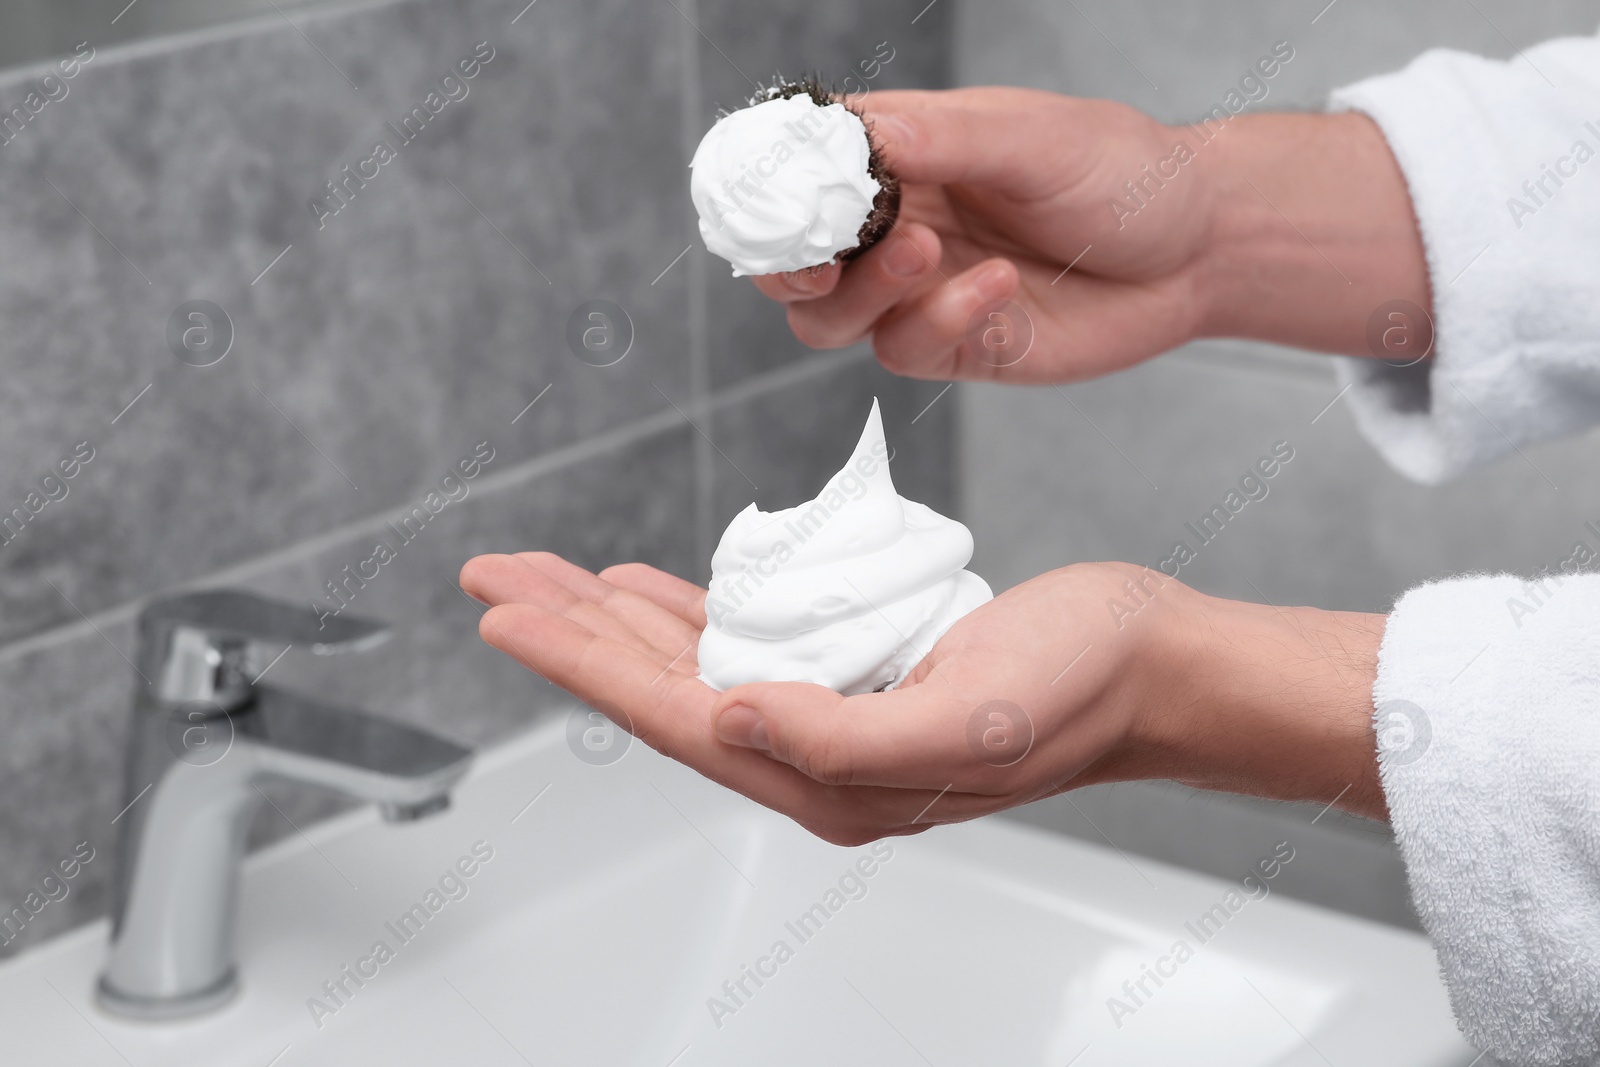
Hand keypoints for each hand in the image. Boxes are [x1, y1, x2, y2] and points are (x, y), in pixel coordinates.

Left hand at [460, 552, 1388, 843]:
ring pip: (693, 661)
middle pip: (662, 688)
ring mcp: (832, 715)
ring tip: (548, 578)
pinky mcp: (855, 672)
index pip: (673, 716)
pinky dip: (689, 610)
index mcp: (829, 780)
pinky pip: (748, 640)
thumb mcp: (966, 717)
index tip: (509, 614)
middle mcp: (814, 755)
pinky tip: (649, 588)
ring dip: (616, 618)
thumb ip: (839, 738)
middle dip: (572, 633)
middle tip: (496, 578)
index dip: (582, 665)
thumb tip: (725, 717)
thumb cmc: (1078, 688)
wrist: (1150, 665)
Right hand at [756, 87, 1214, 383]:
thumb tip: (863, 139)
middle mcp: (896, 223)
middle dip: (787, 268)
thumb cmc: (1121, 173)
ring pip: (830, 319)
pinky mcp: (956, 345)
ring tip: (927, 255)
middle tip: (821, 261)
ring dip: (862, 294)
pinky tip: (1001, 289)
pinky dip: (942, 322)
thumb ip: (945, 141)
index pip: (800, 168)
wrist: (1197, 249)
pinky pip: (905, 351)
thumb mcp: (1034, 138)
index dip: (768, 187)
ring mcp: (919, 291)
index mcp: (899, 155)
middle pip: (790, 261)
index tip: (774, 198)